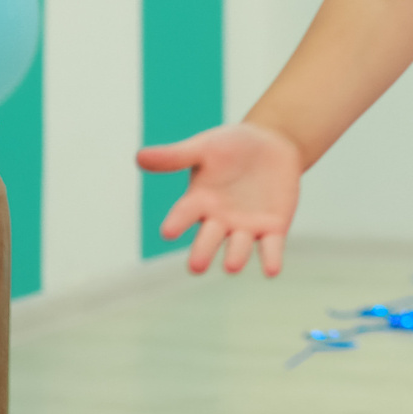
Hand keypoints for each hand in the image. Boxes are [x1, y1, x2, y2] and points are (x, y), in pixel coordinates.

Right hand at [137, 122, 302, 276]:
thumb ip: (176, 156)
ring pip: (239, 247)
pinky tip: (272, 271)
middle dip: (203, 252)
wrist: (271, 143)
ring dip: (236, 256)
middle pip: (208, 240)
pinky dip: (271, 259)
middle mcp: (218, 220)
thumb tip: (139, 157)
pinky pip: (271, 247)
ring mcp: (245, 227)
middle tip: (196, 267)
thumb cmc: (230, 146)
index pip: (184, 214)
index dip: (177, 222)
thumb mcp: (204, 147)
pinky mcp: (273, 228)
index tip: (168, 232)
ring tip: (231, 266)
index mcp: (198, 201)